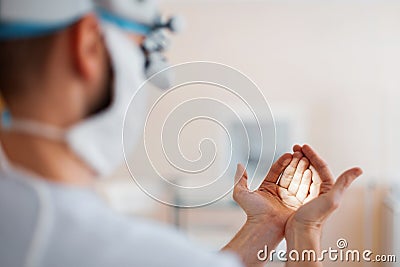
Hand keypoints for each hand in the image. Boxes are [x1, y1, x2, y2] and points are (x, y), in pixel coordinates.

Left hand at [225, 152, 314, 266]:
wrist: (263, 225)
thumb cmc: (252, 212)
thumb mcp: (241, 193)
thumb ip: (240, 178)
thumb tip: (239, 165)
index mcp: (268, 188)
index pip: (276, 171)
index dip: (282, 162)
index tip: (288, 154)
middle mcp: (280, 192)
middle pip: (289, 173)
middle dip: (294, 163)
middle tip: (299, 152)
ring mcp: (290, 198)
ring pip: (297, 179)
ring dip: (301, 168)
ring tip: (305, 158)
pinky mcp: (298, 204)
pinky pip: (304, 189)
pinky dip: (307, 179)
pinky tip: (308, 170)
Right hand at [285, 145, 362, 235]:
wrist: (300, 232)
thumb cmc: (315, 218)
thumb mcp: (332, 199)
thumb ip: (343, 183)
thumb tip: (358, 170)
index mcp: (328, 188)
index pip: (321, 166)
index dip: (313, 154)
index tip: (304, 146)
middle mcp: (318, 190)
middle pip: (311, 167)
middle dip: (303, 156)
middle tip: (295, 147)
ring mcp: (306, 193)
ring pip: (301, 172)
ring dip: (296, 162)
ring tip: (290, 155)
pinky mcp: (295, 197)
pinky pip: (293, 180)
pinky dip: (289, 172)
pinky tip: (285, 169)